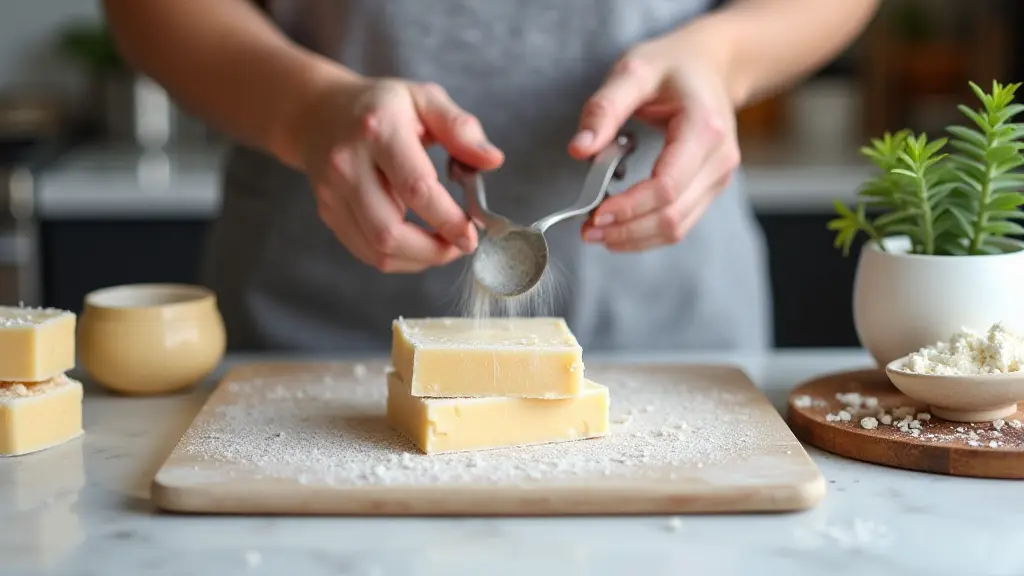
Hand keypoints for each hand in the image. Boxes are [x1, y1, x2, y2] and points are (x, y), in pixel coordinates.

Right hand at [296, 78, 503, 271]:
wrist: (320, 112)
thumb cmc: (382, 106)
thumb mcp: (425, 99)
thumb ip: (460, 128)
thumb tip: (493, 160)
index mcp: (378, 130)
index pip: (416, 187)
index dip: (448, 219)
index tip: (473, 233)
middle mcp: (348, 164)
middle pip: (390, 230)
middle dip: (434, 250)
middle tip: (462, 245)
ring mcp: (333, 193)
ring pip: (377, 249)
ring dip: (418, 259)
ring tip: (443, 246)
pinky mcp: (328, 213)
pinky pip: (366, 252)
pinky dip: (399, 258)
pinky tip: (418, 245)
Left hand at [569, 33, 740, 251]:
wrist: (710, 65)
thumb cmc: (672, 65)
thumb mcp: (633, 71)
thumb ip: (604, 109)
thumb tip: (579, 149)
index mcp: (703, 128)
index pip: (667, 186)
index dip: (630, 208)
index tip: (595, 214)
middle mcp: (719, 158)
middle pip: (672, 215)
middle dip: (627, 230)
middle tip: (587, 231)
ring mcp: (717, 176)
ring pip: (677, 227)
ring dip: (635, 238)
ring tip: (597, 233)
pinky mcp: (708, 187)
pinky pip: (680, 222)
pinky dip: (647, 232)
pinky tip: (619, 227)